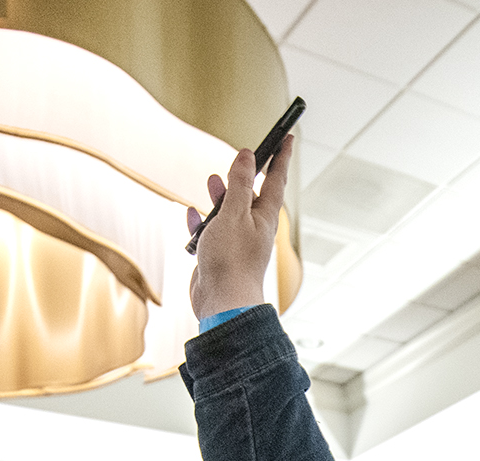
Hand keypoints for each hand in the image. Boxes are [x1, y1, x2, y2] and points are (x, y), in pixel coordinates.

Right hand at [187, 135, 292, 322]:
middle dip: (243, 176)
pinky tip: (190, 213)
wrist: (222, 304)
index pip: (276, 180)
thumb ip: (239, 184)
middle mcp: (253, 230)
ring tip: (210, 182)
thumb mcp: (234, 214)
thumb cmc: (231, 261)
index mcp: (264, 218)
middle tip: (240, 157)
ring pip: (228, 213)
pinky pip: (209, 233)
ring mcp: (236, 244)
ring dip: (218, 196)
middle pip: (250, 195)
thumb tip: (246, 155)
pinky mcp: (218, 257)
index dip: (281, 157)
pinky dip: (200, 222)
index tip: (288, 136)